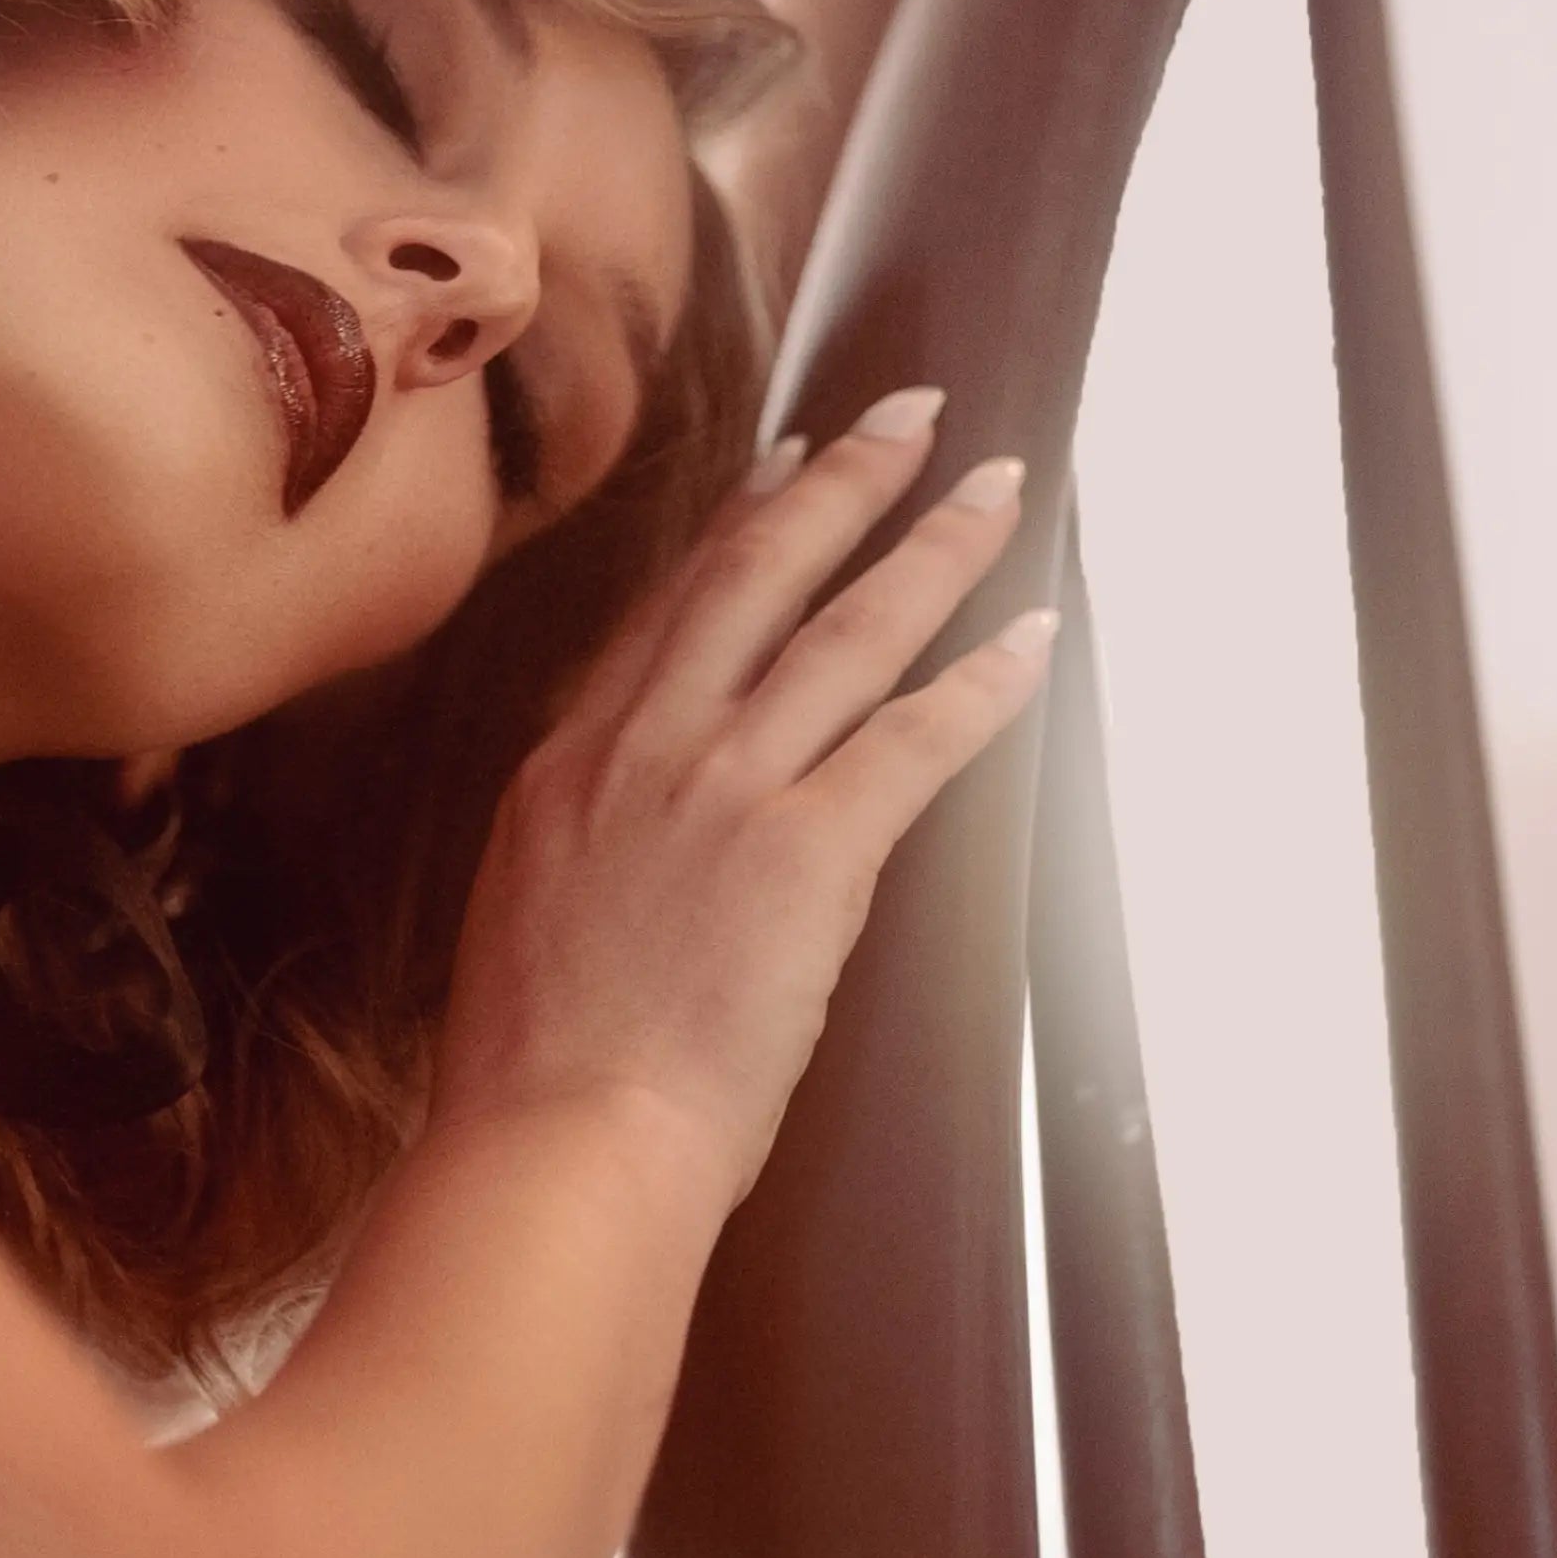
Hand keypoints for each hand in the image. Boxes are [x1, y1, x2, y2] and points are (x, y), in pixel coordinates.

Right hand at [429, 394, 1051, 1204]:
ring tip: (999, 489)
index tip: (784, 463)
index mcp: (565, 768)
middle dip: (844, 481)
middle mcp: (639, 751)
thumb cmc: (535, 1077)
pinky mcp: (801, 853)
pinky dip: (980, 683)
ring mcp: (719, 792)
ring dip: (933, 548)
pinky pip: (911, 740)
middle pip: (754, 575)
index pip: (667, 610)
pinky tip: (1031, 636)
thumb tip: (628, 848)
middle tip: (911, 412)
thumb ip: (582, 852)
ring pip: (845, 632)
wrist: (556, 1146)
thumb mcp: (525, 922)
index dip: (737, 525)